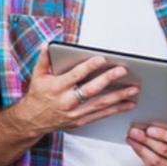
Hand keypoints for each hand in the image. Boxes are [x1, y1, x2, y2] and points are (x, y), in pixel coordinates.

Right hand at [12, 44, 137, 135]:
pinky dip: (116, 110)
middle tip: (122, 71)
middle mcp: (67, 101)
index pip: (75, 75)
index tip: (102, 59)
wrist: (33, 120)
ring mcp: (75, 113)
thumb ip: (44, 59)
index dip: (89, 67)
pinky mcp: (81, 121)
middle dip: (108, 80)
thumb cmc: (38, 95)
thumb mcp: (38, 75)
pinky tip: (128, 104)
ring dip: (118, 97)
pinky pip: (101, 115)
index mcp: (57, 87)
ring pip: (100, 104)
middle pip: (91, 90)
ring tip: (133, 90)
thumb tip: (48, 44)